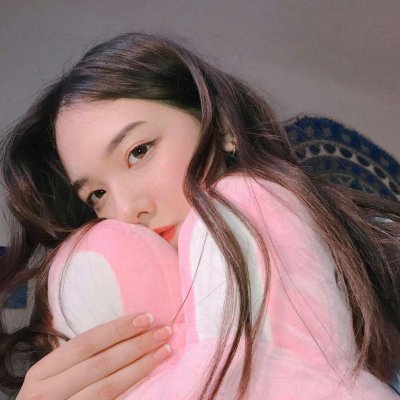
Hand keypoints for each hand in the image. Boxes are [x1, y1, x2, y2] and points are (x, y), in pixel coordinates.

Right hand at [17, 313, 171, 399]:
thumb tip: (127, 331)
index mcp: (41, 372)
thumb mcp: (56, 375)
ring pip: (108, 386)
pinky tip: (149, 375)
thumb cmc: (53, 396)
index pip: (85, 342)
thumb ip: (82, 358)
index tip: (146, 317)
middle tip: (164, 331)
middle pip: (100, 362)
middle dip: (136, 344)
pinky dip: (132, 387)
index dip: (118, 329)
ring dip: (141, 365)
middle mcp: (45, 393)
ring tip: (164, 350)